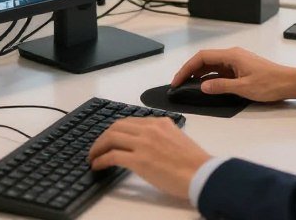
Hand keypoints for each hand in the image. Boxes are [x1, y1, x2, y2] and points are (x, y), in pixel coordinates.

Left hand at [88, 116, 209, 199]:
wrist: (202, 174)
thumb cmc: (194, 163)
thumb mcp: (177, 138)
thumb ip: (161, 135)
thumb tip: (147, 143)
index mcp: (159, 122)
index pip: (129, 121)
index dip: (115, 131)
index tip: (109, 139)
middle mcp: (150, 128)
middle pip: (116, 127)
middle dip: (103, 137)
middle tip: (97, 147)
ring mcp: (143, 143)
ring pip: (111, 138)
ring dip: (98, 147)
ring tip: (93, 157)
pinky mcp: (139, 160)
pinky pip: (112, 156)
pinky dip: (101, 160)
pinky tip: (97, 165)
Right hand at [170, 48, 295, 102]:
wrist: (289, 83)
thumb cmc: (270, 83)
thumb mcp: (244, 88)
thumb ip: (221, 87)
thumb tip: (203, 86)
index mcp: (231, 55)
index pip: (202, 57)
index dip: (187, 68)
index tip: (178, 79)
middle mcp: (232, 55)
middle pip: (205, 60)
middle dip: (190, 71)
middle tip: (179, 84)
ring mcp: (236, 62)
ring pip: (212, 66)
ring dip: (199, 74)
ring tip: (188, 86)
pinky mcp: (240, 68)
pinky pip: (220, 71)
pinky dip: (210, 78)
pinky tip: (206, 87)